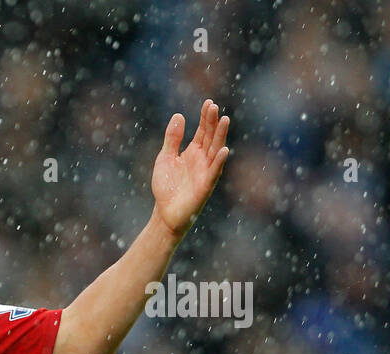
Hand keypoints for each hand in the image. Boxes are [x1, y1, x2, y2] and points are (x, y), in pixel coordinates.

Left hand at [151, 99, 229, 238]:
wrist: (165, 213)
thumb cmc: (166, 187)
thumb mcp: (165, 158)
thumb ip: (172, 139)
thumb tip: (179, 115)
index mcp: (194, 152)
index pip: (204, 130)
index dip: (206, 117)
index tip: (209, 102)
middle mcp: (203, 159)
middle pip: (211, 137)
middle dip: (213, 122)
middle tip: (215, 107)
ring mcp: (206, 172)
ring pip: (216, 150)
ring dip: (220, 136)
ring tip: (224, 120)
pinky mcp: (205, 186)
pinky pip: (214, 172)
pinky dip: (219, 161)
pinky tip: (224, 150)